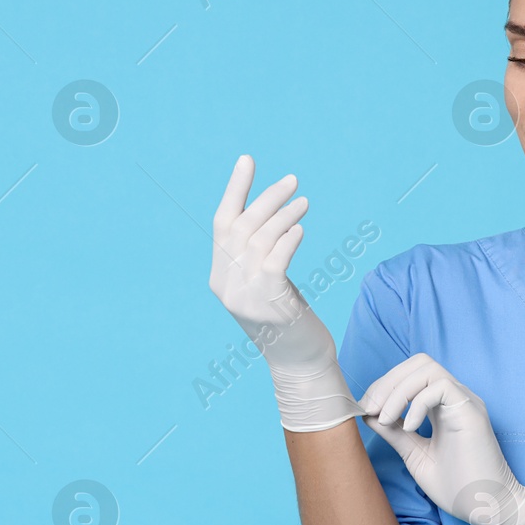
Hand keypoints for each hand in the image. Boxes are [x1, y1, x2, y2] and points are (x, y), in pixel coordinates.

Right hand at [208, 153, 363, 431]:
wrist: (300, 364)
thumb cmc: (289, 320)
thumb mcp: (267, 284)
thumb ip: (258, 256)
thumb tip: (270, 215)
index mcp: (220, 278)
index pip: (222, 223)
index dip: (235, 189)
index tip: (248, 160)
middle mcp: (226, 285)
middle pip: (241, 227)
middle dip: (266, 198)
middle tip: (292, 180)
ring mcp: (245, 296)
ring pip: (258, 240)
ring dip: (283, 215)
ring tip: (304, 202)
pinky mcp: (268, 303)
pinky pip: (273, 261)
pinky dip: (286, 240)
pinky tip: (300, 228)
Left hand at [360, 353, 524, 524]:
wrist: (485, 507)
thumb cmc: (456, 486)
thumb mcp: (415, 454)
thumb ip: (394, 432)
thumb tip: (368, 414)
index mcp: (441, 406)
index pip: (411, 374)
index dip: (384, 385)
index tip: (366, 409)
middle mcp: (454, 398)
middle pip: (418, 363)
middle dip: (387, 382)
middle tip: (371, 409)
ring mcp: (464, 402)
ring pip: (428, 369)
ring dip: (399, 390)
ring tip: (386, 418)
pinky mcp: (471, 413)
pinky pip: (442, 387)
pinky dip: (418, 403)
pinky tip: (410, 427)